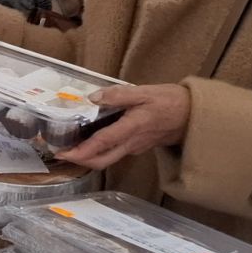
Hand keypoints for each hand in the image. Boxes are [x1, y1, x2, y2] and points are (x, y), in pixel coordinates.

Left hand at [54, 84, 190, 169]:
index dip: (81, 151)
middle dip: (79, 160)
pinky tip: (89, 141)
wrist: (191, 115)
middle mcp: (131, 143)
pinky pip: (114, 154)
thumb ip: (119, 95)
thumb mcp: (145, 92)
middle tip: (60, 153)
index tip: (63, 152)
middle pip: (102, 160)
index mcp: (132, 128)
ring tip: (69, 147)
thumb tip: (93, 97)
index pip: (102, 143)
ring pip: (108, 159)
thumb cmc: (169, 101)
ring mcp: (134, 147)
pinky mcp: (136, 147)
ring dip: (88, 157)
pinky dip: (99, 151)